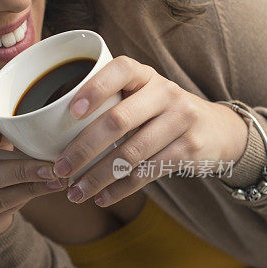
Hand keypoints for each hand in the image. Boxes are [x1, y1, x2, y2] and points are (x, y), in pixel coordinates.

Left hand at [51, 56, 248, 206]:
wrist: (216, 130)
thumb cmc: (159, 113)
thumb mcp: (142, 96)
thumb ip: (110, 103)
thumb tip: (49, 132)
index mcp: (145, 75)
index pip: (120, 70)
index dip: (95, 88)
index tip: (71, 112)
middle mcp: (165, 92)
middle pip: (118, 120)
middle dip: (84, 149)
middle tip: (60, 169)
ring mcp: (180, 120)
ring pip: (131, 153)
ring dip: (98, 177)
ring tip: (75, 193)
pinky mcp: (189, 149)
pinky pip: (148, 173)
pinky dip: (121, 189)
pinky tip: (101, 198)